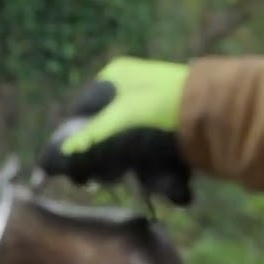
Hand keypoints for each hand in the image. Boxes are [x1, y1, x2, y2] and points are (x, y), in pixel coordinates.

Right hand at [35, 56, 194, 204]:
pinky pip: (162, 156)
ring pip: (137, 151)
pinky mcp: (183, 128)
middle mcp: (135, 89)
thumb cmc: (154, 120)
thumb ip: (76, 150)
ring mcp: (161, 108)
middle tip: (115, 179)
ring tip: (153, 183)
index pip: (80, 116)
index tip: (80, 175)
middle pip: (108, 136)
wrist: (220, 119)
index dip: (76, 147)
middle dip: (112, 164)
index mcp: (114, 79)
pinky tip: (173, 184)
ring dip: (142, 174)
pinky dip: (164, 173)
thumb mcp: (108, 133)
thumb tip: (44, 164)